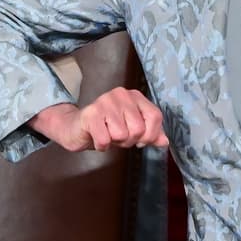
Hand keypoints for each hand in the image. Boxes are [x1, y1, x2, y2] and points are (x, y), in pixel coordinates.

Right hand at [29, 88, 168, 151]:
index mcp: (134, 96)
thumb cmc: (107, 128)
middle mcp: (121, 95)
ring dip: (114, 142)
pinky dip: (101, 145)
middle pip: (139, 129)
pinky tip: (97, 138)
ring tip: (107, 135)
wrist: (76, 128)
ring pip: (122, 135)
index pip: (155, 117)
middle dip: (129, 141)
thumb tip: (165, 141)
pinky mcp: (90, 114)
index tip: (140, 140)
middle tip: (118, 137)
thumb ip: (150, 134)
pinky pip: (105, 140)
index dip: (150, 135)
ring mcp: (105, 102)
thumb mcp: (132, 130)